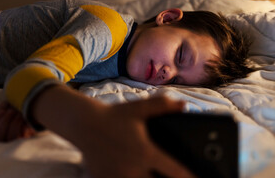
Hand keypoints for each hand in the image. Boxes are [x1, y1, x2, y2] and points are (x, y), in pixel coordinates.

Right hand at [0, 102, 35, 141]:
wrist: (39, 110)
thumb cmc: (21, 109)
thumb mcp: (8, 106)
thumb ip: (0, 109)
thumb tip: (0, 110)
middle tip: (5, 112)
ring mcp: (8, 144)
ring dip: (5, 121)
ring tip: (13, 112)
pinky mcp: (20, 143)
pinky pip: (12, 137)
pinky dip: (15, 124)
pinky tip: (20, 117)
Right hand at [76, 96, 194, 177]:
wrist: (84, 123)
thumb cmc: (113, 115)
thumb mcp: (138, 108)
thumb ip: (161, 105)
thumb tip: (183, 105)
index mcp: (145, 152)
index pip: (175, 172)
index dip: (190, 177)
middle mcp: (133, 168)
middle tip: (168, 174)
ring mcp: (118, 177)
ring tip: (148, 173)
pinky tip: (130, 173)